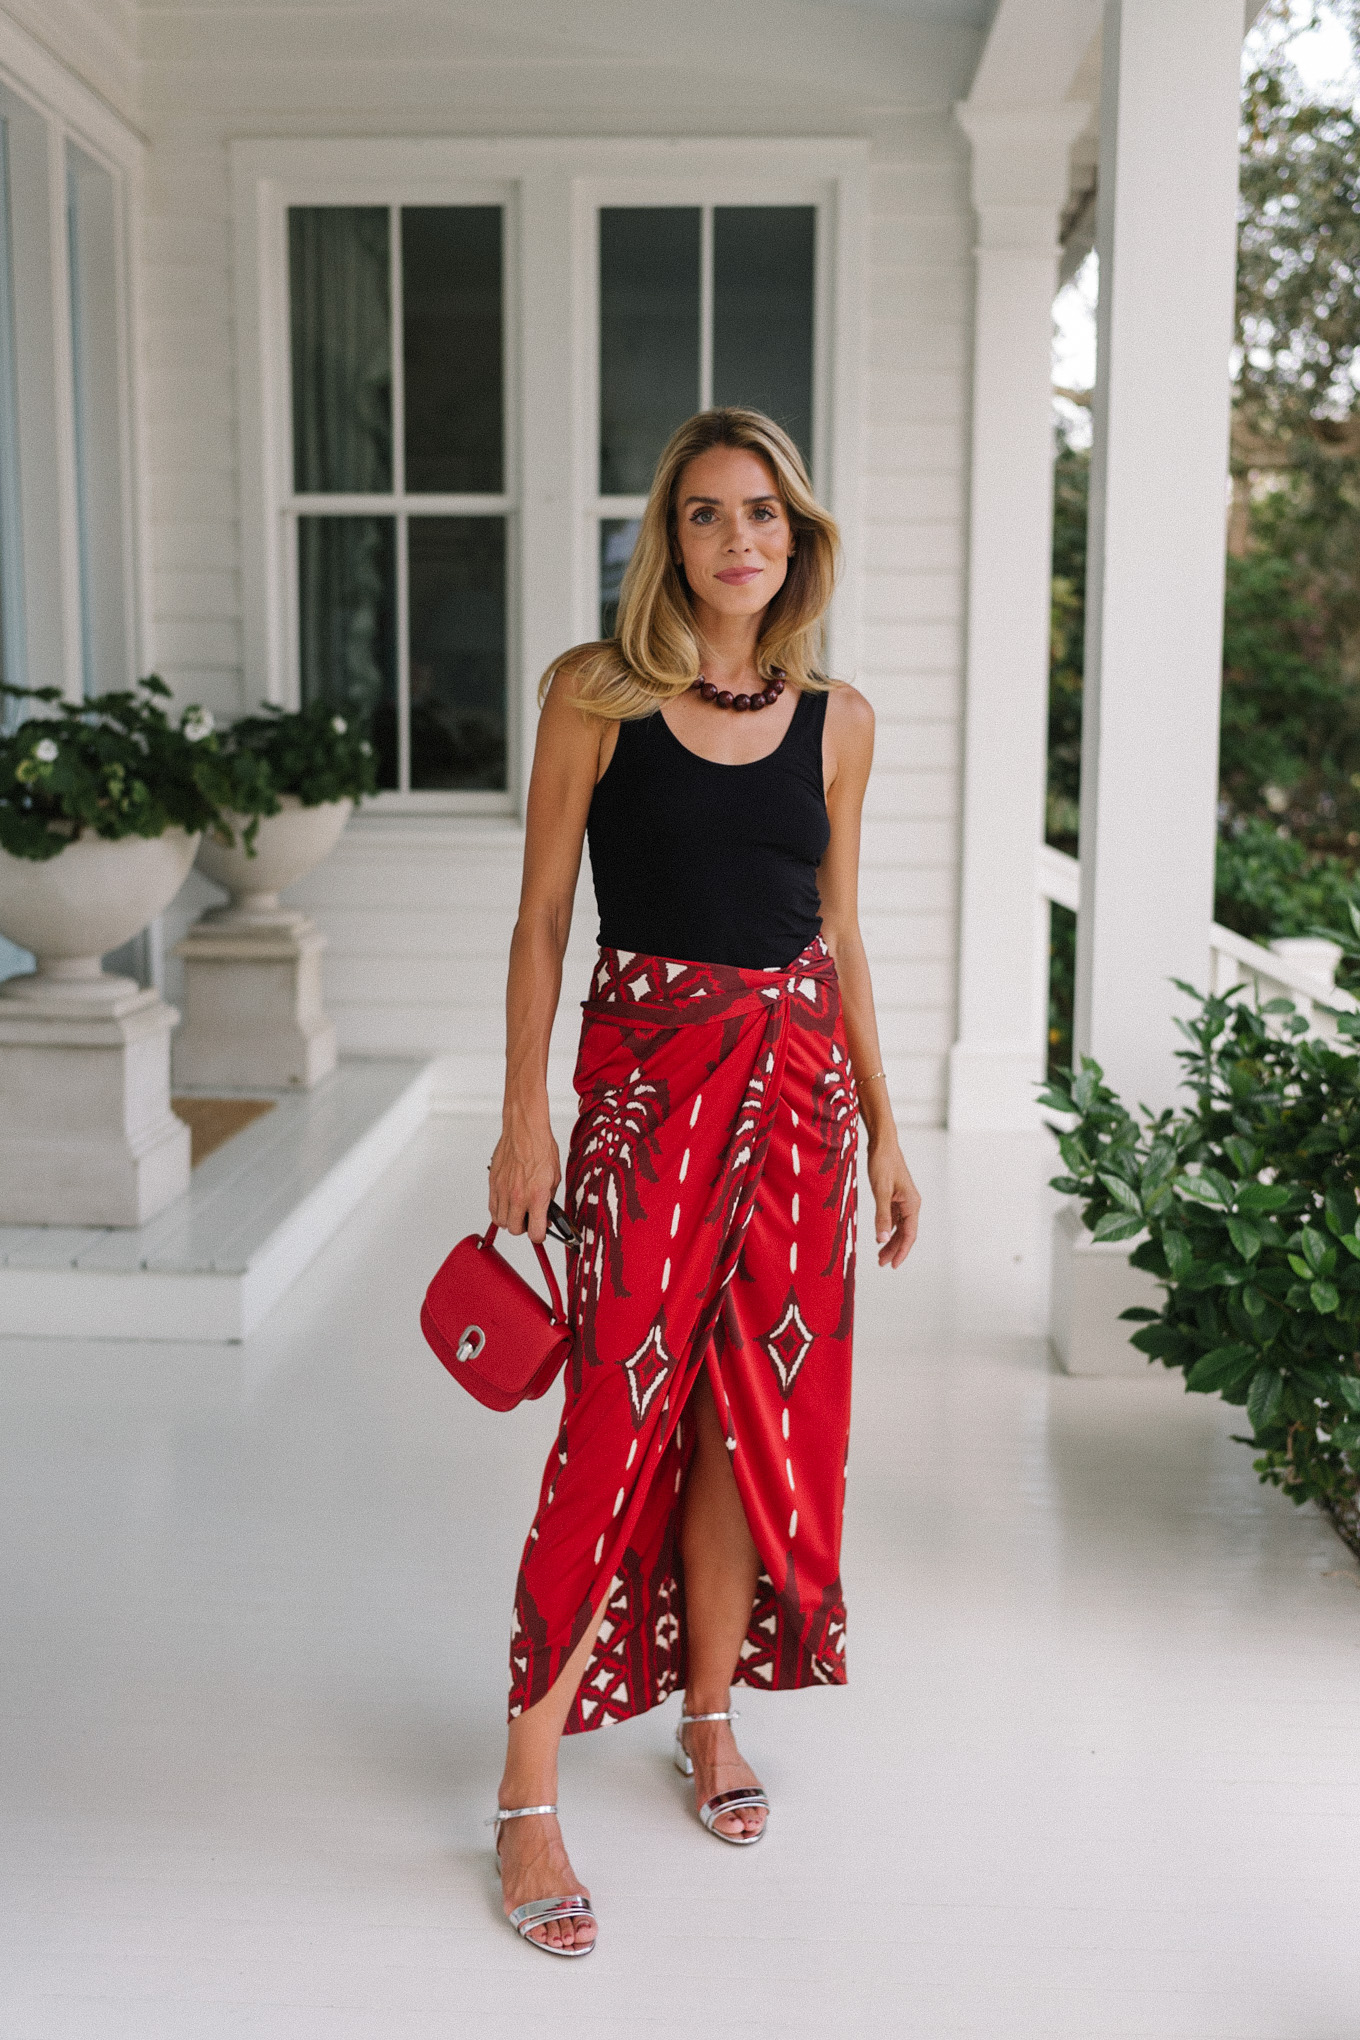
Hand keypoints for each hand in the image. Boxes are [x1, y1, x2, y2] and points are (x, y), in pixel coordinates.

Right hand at [488, 1112, 560, 1243]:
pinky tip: (508, 1203)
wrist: (525, 1131)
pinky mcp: (493, 1184)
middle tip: (530, 1219)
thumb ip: (549, 1200)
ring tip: (518, 1210)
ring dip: (510, 1220)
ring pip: (501, 1222)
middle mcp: (518, 1196)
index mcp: (537, 1196)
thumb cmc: (541, 1149)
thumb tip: (546, 1214)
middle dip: (524, 1228)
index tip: (541, 1231)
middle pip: (515, 1230)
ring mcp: (503, 1191)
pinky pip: (492, 1208)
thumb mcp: (555, 1178)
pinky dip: (499, 1210)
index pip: (536, 1233)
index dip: (540, 1236)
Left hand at [867, 1136, 919, 1268]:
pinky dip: (888, 1228)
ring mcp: (904, 1200)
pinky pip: (894, 1218)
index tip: (893, 1265)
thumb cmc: (883, 1163)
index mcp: (912, 1204)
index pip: (909, 1234)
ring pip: (899, 1227)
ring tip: (880, 1255)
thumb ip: (882, 1216)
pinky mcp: (896, 1196)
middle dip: (894, 1249)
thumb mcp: (880, 1191)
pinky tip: (880, 1235)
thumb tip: (881, 1239)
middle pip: (905, 1233)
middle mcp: (911, 1204)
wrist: (882, 1143)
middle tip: (882, 1263)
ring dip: (891, 1240)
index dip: (901, 1251)